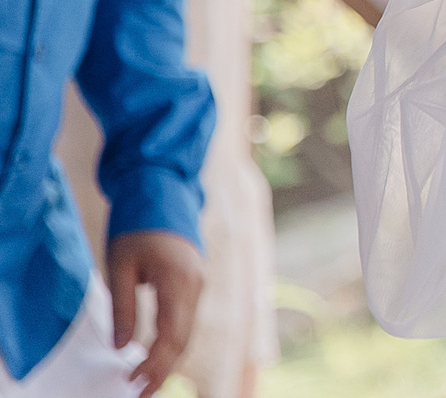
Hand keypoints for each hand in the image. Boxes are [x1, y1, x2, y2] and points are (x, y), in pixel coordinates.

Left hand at [106, 231, 202, 396]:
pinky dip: (174, 341)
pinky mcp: (195, 283)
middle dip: (164, 369)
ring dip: (169, 358)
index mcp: (178, 281)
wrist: (161, 193)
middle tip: (140, 393)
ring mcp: (199, 283)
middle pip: (184, 339)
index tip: (132, 383)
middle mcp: (195, 285)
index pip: (171, 335)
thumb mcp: (119, 266)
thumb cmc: (136, 227)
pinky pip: (187, 319)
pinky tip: (157, 354)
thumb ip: (123, 308)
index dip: (154, 364)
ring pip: (188, 331)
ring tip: (146, 380)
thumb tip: (123, 347)